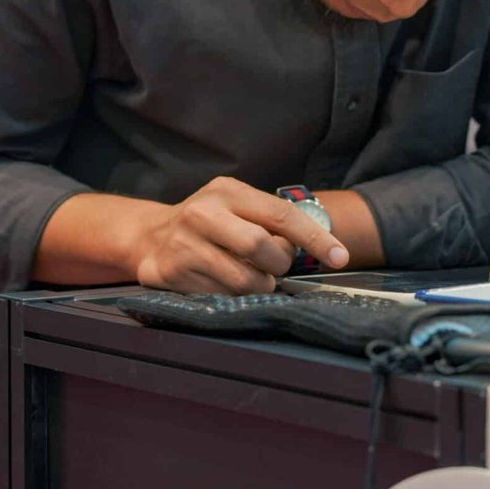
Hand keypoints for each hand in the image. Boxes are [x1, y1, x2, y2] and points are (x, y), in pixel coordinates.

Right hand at [131, 176, 348, 294]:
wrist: (149, 236)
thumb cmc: (210, 223)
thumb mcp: (237, 207)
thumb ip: (270, 221)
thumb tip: (316, 248)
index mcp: (227, 191)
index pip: (280, 214)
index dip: (314, 238)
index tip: (340, 257)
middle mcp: (203, 213)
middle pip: (262, 247)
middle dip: (278, 265)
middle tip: (274, 267)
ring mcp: (183, 244)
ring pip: (244, 280)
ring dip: (259, 287)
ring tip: (250, 277)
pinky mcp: (169, 273)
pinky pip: (220, 297)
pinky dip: (232, 297)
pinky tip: (222, 283)